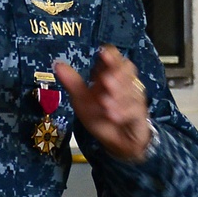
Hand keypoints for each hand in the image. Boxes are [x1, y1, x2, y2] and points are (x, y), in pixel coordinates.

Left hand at [53, 45, 153, 161]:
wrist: (116, 142)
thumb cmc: (100, 117)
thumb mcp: (82, 100)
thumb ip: (72, 82)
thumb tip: (57, 64)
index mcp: (109, 74)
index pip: (113, 57)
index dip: (110, 54)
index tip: (102, 54)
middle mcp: (124, 82)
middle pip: (127, 68)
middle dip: (117, 73)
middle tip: (105, 80)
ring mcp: (134, 97)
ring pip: (131, 89)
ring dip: (118, 94)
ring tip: (104, 102)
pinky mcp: (140, 114)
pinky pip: (134, 109)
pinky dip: (123, 112)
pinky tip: (112, 115)